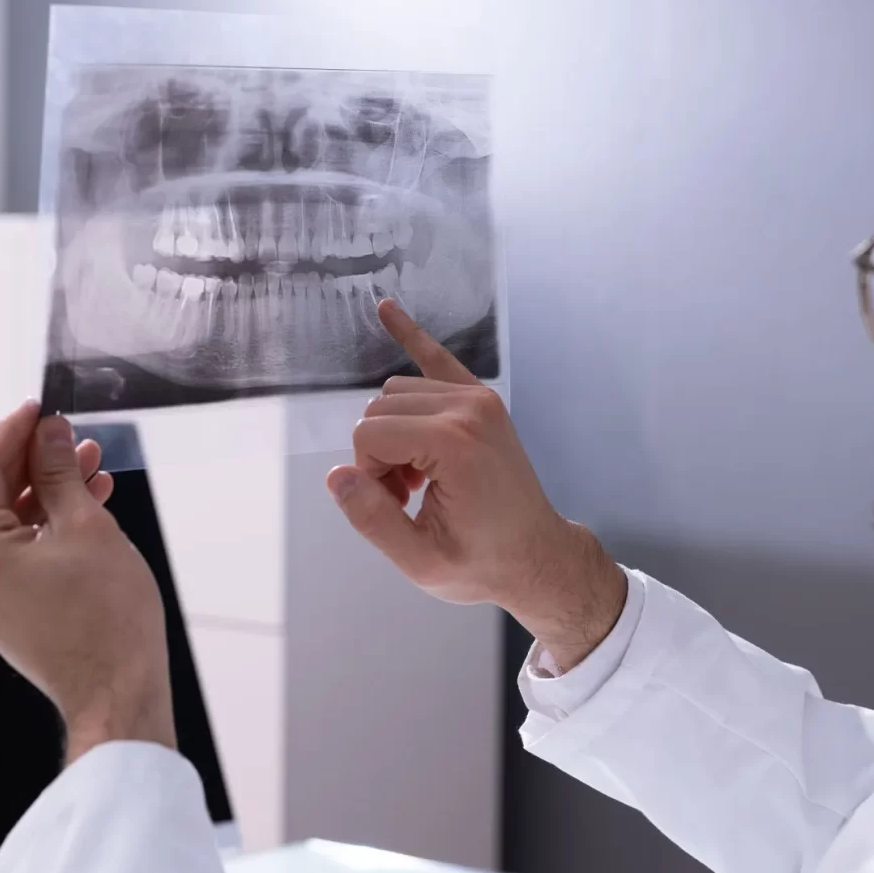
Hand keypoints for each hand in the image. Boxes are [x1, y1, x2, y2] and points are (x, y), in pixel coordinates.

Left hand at [0, 401, 174, 763]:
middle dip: (34, 458)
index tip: (38, 408)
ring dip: (48, 486)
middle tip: (70, 433)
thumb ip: (61, 474)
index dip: (11, 432)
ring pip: (9, 516)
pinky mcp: (9, 600)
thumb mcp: (87, 527)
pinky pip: (20, 544)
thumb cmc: (104, 618)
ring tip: (90, 462)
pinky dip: (50, 519)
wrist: (117, 686)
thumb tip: (49, 432)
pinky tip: (90, 499)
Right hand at [327, 301, 625, 670]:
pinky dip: (412, 336)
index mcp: (453, 444)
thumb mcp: (420, 560)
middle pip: (379, 408)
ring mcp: (479, 399)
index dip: (369, 476)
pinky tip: (385, 308)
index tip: (398, 505)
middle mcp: (468, 408)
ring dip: (393, 432)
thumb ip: (372, 518)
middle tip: (408, 496)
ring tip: (419, 478)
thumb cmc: (482, 563)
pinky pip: (437, 359)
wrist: (537, 556)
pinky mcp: (482, 400)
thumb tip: (336, 475)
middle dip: (378, 453)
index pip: (368, 434)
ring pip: (396, 392)